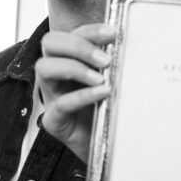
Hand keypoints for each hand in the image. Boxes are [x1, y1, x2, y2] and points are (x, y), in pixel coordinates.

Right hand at [35, 23, 114, 162]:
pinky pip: (61, 103)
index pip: (71, 34)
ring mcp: (51, 96)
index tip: (113, 33)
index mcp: (69, 59)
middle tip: (105, 59)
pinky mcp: (54, 120)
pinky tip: (102, 93)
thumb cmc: (109, 111)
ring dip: (74, 66)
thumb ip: (117, 64)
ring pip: (44, 68)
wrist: (107, 149)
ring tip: (101, 77)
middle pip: (50, 43)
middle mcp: (56, 74)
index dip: (90, 31)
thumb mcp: (114, 82)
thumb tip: (136, 42)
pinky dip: (82, 95)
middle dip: (78, 45)